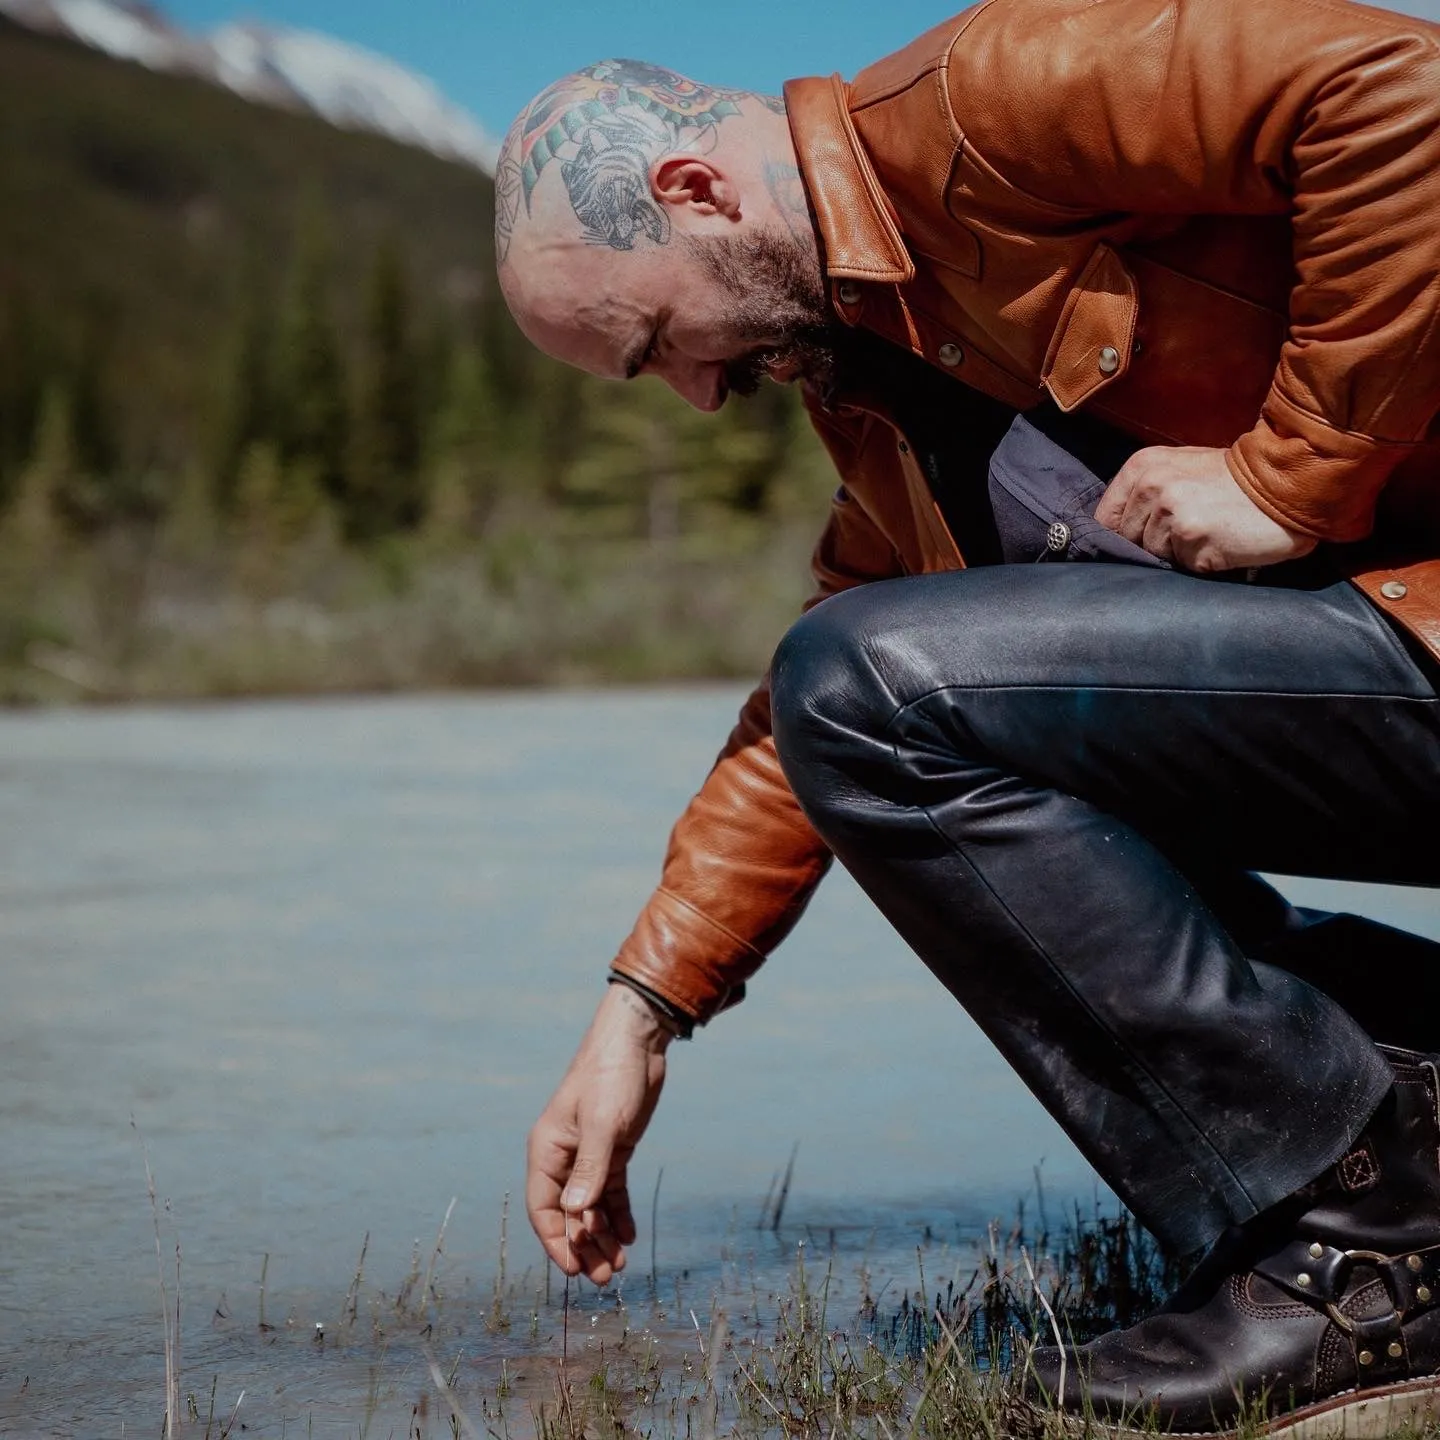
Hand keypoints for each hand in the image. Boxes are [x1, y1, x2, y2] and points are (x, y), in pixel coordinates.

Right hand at [526, 982, 670, 1283]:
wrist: (638, 1041)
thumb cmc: (611, 1075)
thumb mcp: (603, 1122)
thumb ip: (590, 1167)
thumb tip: (576, 1213)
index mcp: (548, 1149)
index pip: (544, 1208)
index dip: (557, 1241)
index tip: (574, 1270)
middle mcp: (563, 1156)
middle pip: (569, 1213)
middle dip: (584, 1245)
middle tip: (605, 1277)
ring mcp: (588, 1153)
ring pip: (591, 1206)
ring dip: (602, 1234)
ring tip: (619, 1265)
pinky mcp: (613, 1148)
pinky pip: (611, 1190)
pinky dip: (618, 1213)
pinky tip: (629, 1235)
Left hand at [1096, 445, 1316, 572]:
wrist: (1286, 482)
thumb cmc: (1232, 481)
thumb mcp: (1179, 471)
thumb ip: (1144, 495)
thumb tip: (1113, 532)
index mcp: (1142, 466)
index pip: (1105, 519)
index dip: (1123, 535)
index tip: (1144, 536)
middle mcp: (1152, 486)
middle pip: (1129, 541)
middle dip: (1154, 544)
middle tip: (1191, 527)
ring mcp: (1171, 512)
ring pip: (1154, 556)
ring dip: (1179, 554)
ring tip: (1209, 532)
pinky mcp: (1192, 537)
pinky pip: (1182, 565)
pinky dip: (1200, 562)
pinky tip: (1221, 543)